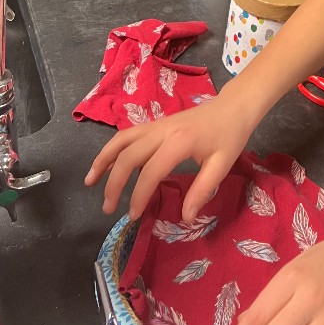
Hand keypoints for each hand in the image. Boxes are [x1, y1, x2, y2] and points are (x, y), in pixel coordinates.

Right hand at [84, 91, 255, 221]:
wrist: (234, 106)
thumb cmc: (230, 136)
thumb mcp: (222, 165)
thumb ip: (202, 190)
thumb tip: (184, 218)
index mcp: (179, 141)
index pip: (151, 171)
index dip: (139, 195)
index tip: (134, 216)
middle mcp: (162, 130)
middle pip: (128, 155)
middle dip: (114, 183)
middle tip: (108, 208)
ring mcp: (157, 125)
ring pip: (121, 140)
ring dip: (103, 160)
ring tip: (90, 182)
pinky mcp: (156, 124)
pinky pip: (128, 135)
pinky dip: (113, 149)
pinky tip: (107, 164)